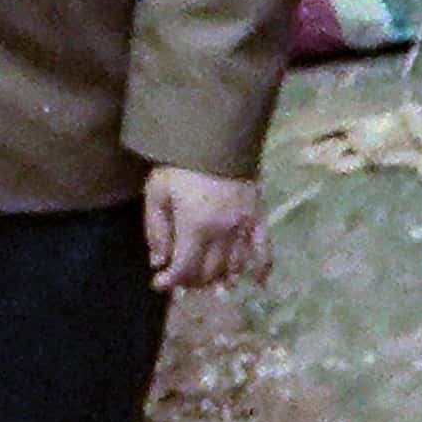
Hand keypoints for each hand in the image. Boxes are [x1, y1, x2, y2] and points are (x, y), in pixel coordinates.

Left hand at [143, 167, 270, 292]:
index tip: (158, 283)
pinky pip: (265, 251)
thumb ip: (157, 230)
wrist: (216, 137)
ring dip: (218, 280)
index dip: (170, 281)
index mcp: (196, 225)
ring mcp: (245, 226)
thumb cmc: (180, 164)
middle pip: (209, 271)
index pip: (184, 268)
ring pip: (234, 267)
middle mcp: (224, 231)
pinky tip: (258, 284)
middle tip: (178, 281)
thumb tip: (159, 263)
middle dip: (191, 281)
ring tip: (205, 284)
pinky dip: (261, 270)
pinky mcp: (260, 217)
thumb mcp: (156, 192)